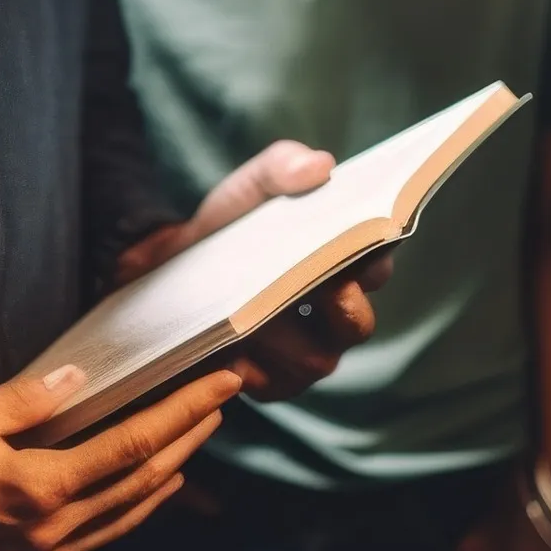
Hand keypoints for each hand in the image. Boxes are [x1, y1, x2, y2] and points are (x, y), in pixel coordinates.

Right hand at [0, 361, 239, 550]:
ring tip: (190, 452)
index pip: (132, 445)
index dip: (183, 413)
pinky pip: (92, 543)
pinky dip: (123, 514)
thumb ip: (26, 400)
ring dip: (163, 484)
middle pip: (141, 485)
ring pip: (123, 522)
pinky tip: (130, 497)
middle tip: (220, 408)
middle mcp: (52, 535)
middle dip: (188, 442)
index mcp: (40, 489)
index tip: (219, 386)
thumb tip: (76, 381)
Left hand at [118, 140, 372, 401]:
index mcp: (343, 265)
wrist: (172, 265)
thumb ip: (282, 166)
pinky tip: (230, 345)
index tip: (355, 245)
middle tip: (316, 283)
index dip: (372, 260)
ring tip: (250, 314)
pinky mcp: (270, 384)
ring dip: (285, 335)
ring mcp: (305, 355)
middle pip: (358, 324)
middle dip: (341, 306)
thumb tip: (320, 165)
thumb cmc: (227, 225)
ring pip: (317, 360)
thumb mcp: (250, 187)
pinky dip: (253, 366)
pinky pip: (275, 385)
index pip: (378, 267)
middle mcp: (334, 316)